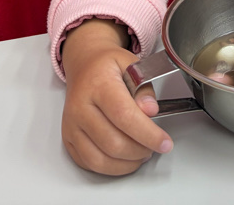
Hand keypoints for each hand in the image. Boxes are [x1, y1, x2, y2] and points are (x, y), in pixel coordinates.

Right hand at [60, 19, 172, 175]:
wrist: (83, 65)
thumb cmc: (107, 66)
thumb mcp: (132, 64)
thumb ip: (144, 87)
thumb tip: (150, 110)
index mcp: (98, 84)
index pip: (124, 116)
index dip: (147, 134)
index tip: (165, 142)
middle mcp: (80, 107)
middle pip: (113, 142)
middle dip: (140, 150)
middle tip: (154, 146)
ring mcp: (72, 125)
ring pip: (100, 159)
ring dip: (127, 163)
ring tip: (141, 153)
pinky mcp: (68, 138)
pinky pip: (89, 163)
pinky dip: (111, 168)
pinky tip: (124, 158)